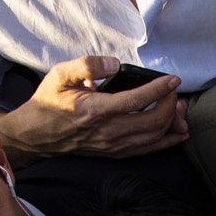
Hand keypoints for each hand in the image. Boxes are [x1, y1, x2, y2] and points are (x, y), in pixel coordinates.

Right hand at [0, 56, 188, 160]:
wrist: (36, 135)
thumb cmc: (48, 102)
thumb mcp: (60, 74)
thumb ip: (87, 65)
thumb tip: (113, 63)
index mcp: (96, 110)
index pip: (138, 100)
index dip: (160, 89)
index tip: (173, 79)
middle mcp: (108, 131)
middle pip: (154, 122)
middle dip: (171, 105)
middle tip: (174, 92)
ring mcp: (113, 145)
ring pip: (155, 138)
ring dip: (172, 123)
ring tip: (179, 108)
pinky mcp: (115, 153)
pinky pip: (148, 150)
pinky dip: (167, 141)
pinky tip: (177, 132)